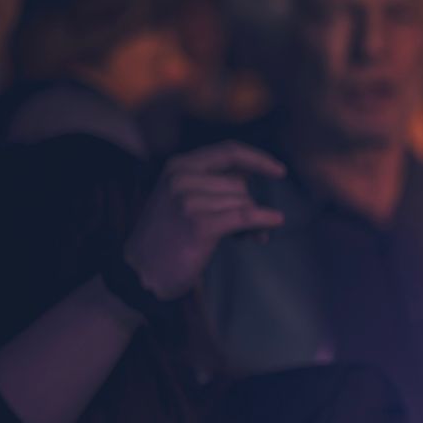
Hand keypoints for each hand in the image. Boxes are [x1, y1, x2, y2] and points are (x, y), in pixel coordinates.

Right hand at [122, 142, 286, 300]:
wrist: (142, 271)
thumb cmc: (169, 236)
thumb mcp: (183, 198)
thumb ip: (214, 184)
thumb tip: (252, 179)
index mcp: (179, 166)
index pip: (228, 151)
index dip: (258, 159)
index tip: (280, 170)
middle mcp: (181, 178)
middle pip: (241, 184)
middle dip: (250, 205)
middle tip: (247, 229)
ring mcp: (188, 200)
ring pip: (244, 201)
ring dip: (251, 222)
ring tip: (238, 238)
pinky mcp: (199, 224)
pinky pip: (245, 216)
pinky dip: (263, 220)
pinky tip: (274, 223)